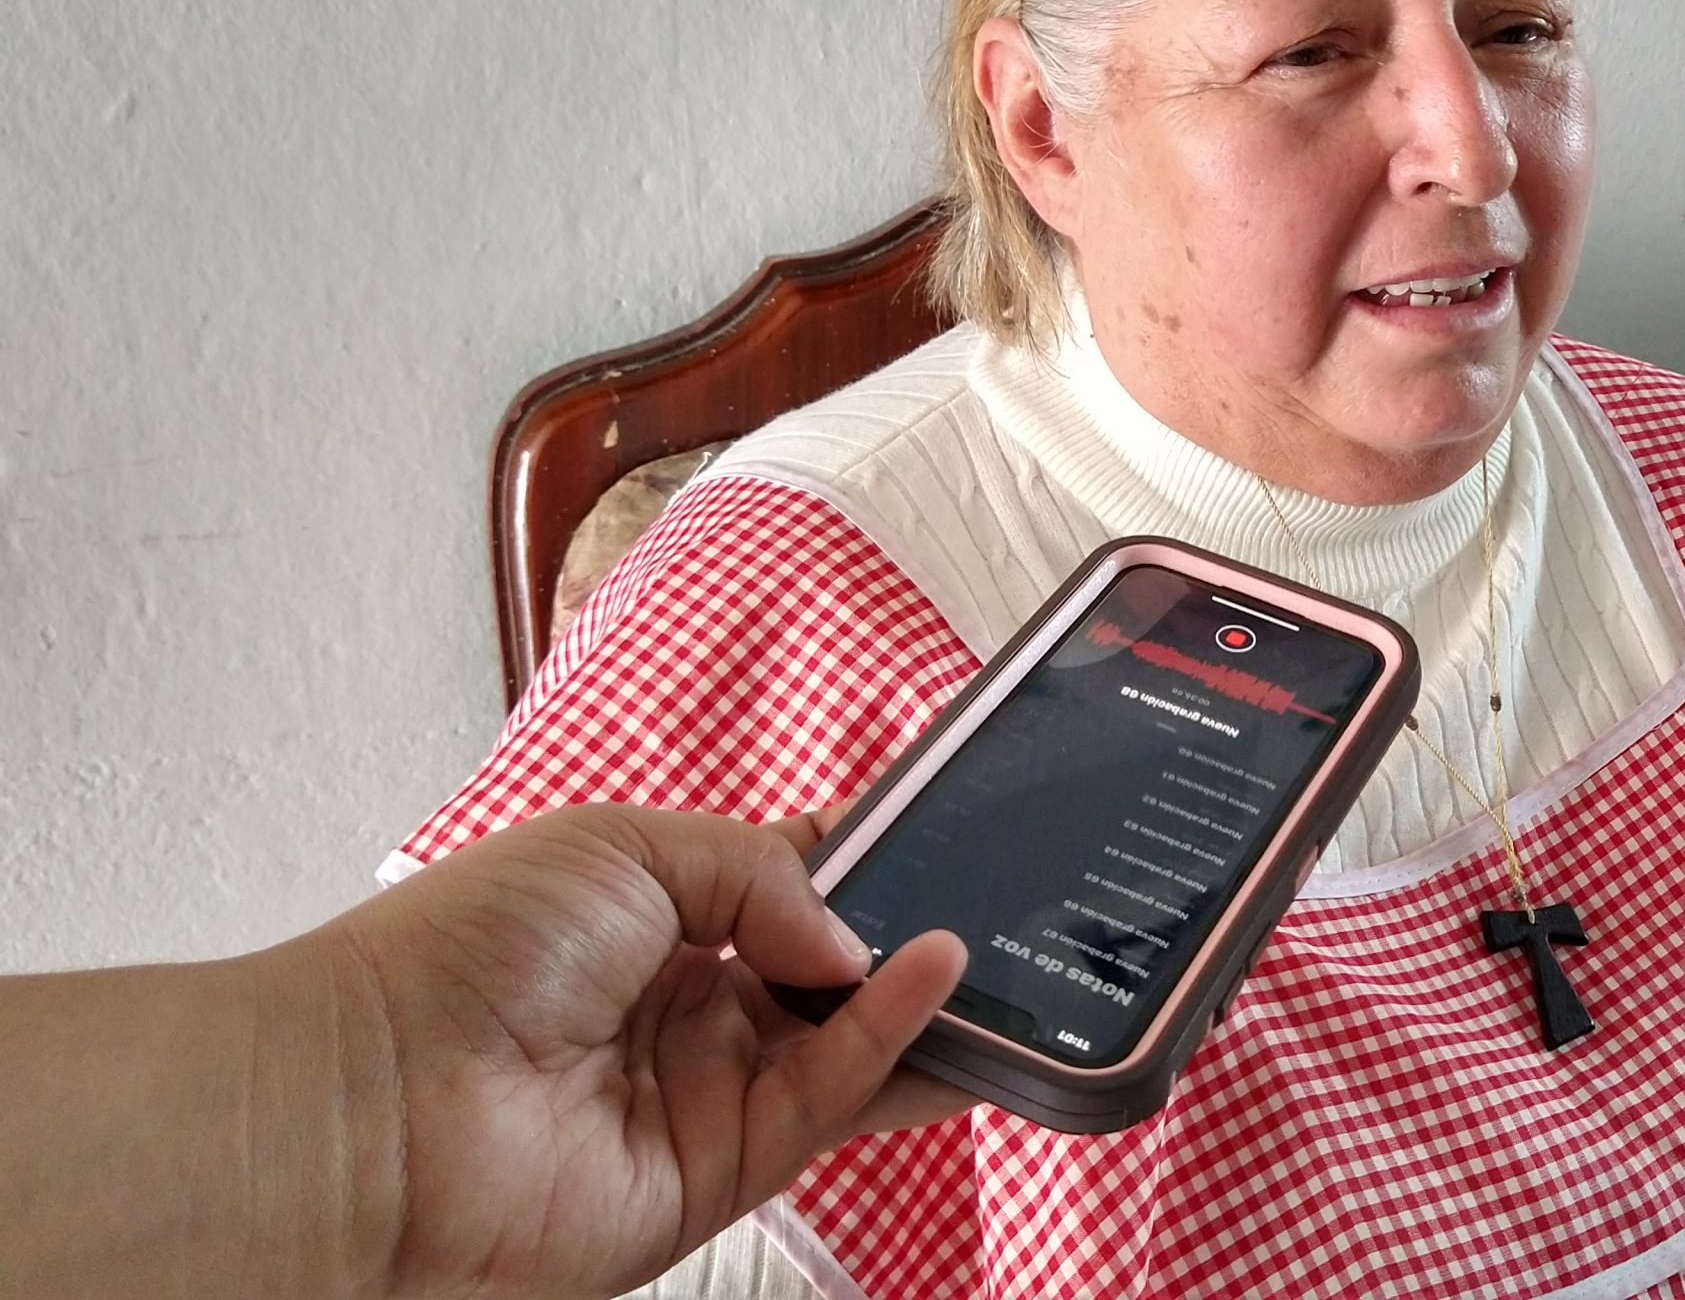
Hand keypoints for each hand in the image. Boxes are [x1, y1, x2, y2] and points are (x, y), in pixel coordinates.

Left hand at [307, 803, 975, 1299]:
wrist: (376, 1107)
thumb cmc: (467, 952)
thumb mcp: (624, 846)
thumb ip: (760, 872)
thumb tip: (850, 932)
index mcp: (657, 913)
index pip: (789, 880)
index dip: (864, 856)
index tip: (948, 822)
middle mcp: (692, 1002)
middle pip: (834, 965)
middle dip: (909, 925)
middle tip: (998, 885)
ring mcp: (711, 1088)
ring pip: (850, 1041)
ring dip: (923, 993)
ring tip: (1002, 943)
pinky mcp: (725, 1169)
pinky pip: (829, 1098)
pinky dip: (892, 1036)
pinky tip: (937, 973)